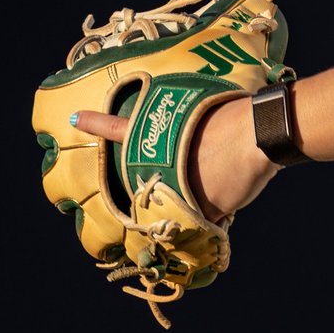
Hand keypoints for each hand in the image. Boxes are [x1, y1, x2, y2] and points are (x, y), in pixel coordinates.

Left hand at [73, 98, 280, 222]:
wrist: (259, 133)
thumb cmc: (239, 118)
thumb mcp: (208, 118)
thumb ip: (193, 139)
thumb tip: (202, 158)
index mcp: (163, 134)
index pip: (122, 127)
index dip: (98, 122)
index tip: (74, 116)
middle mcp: (163, 165)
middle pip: (158, 183)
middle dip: (178, 182)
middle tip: (207, 163)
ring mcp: (179, 188)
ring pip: (185, 202)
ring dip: (207, 193)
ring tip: (229, 170)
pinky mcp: (201, 209)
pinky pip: (207, 216)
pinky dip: (222, 207)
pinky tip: (236, 187)